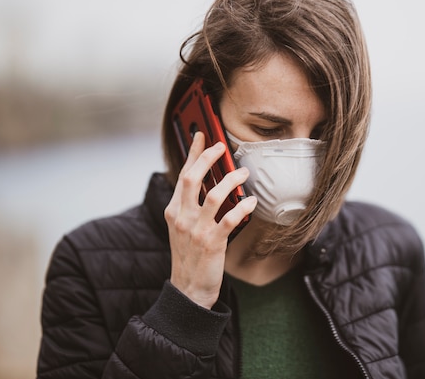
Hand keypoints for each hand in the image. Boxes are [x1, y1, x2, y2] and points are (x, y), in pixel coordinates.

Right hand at [164, 132, 256, 308]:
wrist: (188, 290)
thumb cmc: (189, 255)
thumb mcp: (181, 227)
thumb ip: (190, 205)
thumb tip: (208, 181)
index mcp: (173, 210)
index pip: (182, 174)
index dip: (193, 153)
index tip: (201, 134)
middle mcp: (182, 217)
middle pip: (193, 178)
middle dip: (208, 158)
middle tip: (222, 146)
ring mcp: (196, 230)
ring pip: (214, 195)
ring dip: (231, 180)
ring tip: (244, 172)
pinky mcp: (213, 242)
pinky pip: (230, 218)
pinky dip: (243, 207)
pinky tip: (251, 201)